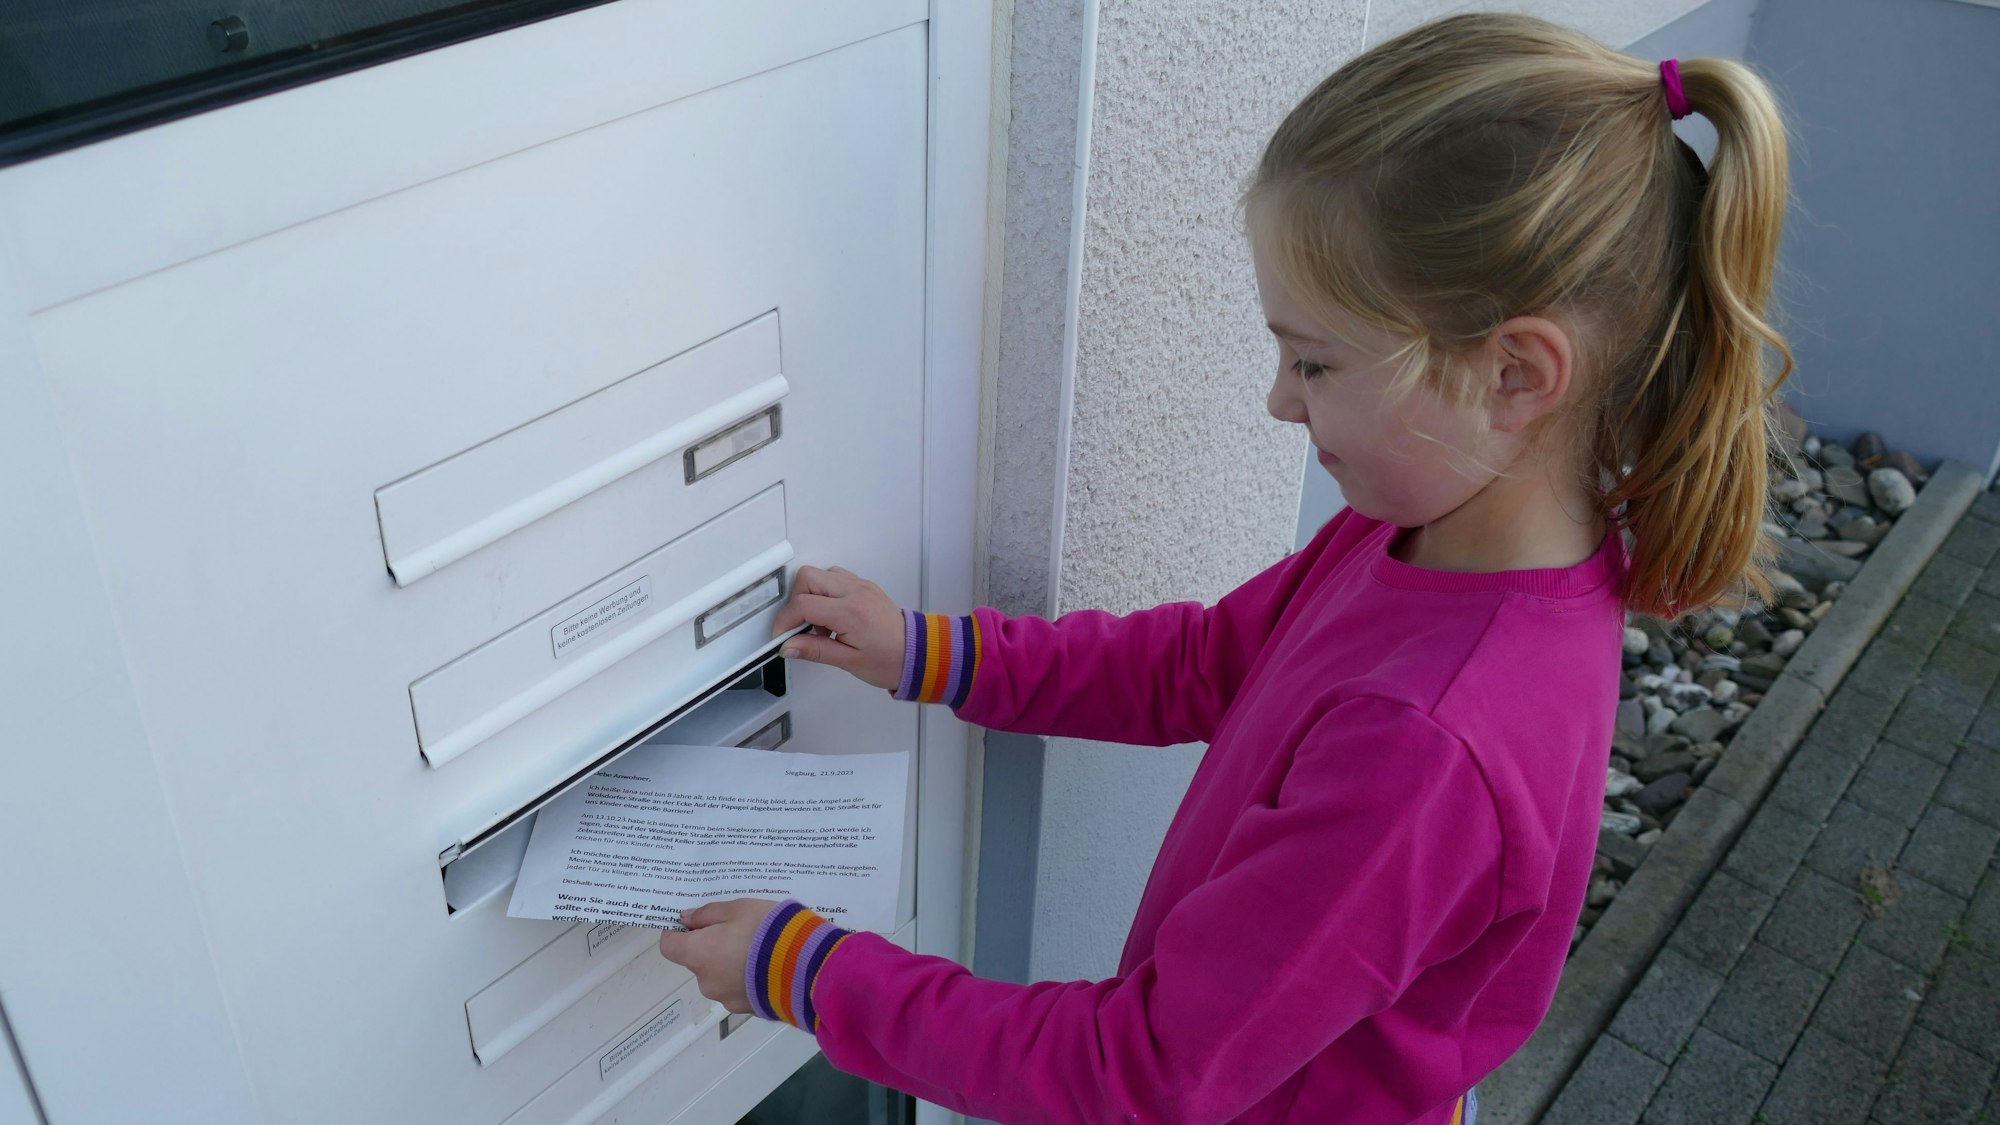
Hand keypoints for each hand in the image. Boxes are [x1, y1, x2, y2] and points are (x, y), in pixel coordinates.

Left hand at [657, 898, 779, 1013]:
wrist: (806, 968)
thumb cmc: (768, 931)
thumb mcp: (738, 909)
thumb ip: (707, 914)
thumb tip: (687, 920)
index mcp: (698, 955)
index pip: (669, 946)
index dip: (677, 933)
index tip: (693, 922)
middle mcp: (706, 982)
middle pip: (698, 961)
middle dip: (712, 947)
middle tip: (739, 931)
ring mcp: (726, 999)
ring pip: (720, 976)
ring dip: (731, 964)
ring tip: (761, 951)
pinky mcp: (748, 1009)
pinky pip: (740, 989)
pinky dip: (748, 979)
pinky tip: (770, 968)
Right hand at [773, 566, 904, 689]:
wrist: (918, 654)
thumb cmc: (891, 660)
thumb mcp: (849, 661)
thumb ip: (815, 650)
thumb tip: (789, 646)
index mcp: (851, 612)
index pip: (803, 604)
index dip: (785, 621)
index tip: (783, 636)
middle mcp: (856, 592)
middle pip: (807, 577)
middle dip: (794, 601)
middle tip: (798, 626)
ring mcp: (861, 586)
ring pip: (820, 574)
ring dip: (810, 595)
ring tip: (818, 624)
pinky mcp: (864, 586)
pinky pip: (835, 578)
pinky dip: (825, 593)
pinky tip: (830, 616)